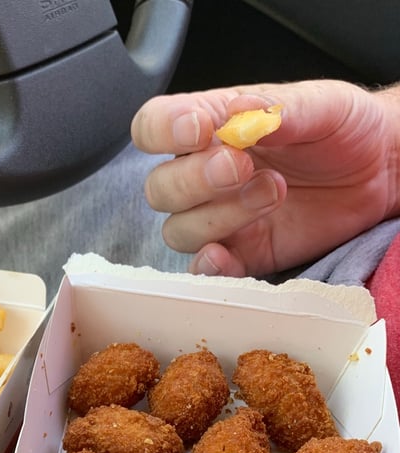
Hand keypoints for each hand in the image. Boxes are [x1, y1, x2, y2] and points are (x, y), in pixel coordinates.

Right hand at [131, 79, 399, 276]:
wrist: (379, 169)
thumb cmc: (341, 129)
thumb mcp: (321, 104)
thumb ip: (278, 109)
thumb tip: (240, 113)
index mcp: (209, 127)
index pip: (153, 127)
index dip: (162, 131)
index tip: (198, 130)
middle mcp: (202, 175)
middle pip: (159, 188)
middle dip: (194, 179)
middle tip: (240, 165)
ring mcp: (218, 218)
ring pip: (178, 230)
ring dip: (217, 216)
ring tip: (272, 192)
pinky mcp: (241, 254)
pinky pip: (204, 269)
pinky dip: (209, 266)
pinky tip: (228, 253)